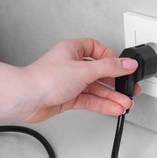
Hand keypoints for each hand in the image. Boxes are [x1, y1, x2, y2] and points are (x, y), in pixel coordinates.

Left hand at [21, 38, 140, 121]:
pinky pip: (89, 100)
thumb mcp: (84, 69)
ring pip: (95, 89)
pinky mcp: (68, 98)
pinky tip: (113, 108)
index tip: (122, 66)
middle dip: (115, 83)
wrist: (26, 98)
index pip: (96, 49)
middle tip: (129, 89)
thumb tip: (128, 63)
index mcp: (73, 50)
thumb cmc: (45, 78)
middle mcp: (71, 65)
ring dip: (111, 97)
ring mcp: (70, 83)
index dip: (110, 57)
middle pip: (99, 72)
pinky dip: (102, 104)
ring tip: (125, 103)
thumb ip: (109, 68)